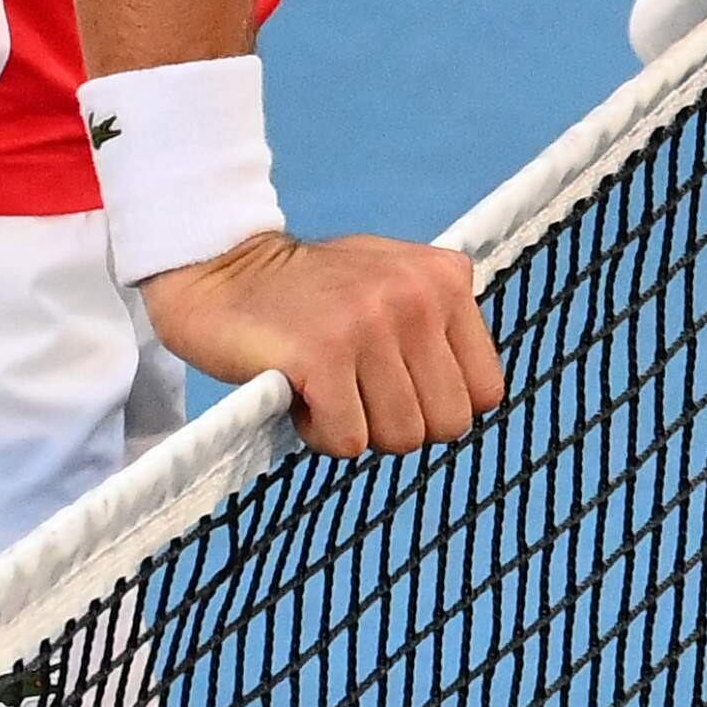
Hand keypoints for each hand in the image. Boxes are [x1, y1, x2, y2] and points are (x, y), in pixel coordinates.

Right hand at [142, 233, 503, 457]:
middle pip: (448, 423)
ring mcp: (370, 322)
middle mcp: (417, 295)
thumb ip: (438, 327)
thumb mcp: (393, 283)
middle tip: (355, 391)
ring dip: (357, 429)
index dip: (437, 405)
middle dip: (400, 425)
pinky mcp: (322, 352)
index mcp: (446, 278)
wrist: (220, 265)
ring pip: (400, 438)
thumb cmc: (308, 290)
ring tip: (325, 386)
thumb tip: (475, 401)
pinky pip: (348, 441)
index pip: (486, 391)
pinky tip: (299, 391)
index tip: (393, 384)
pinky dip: (320, 433)